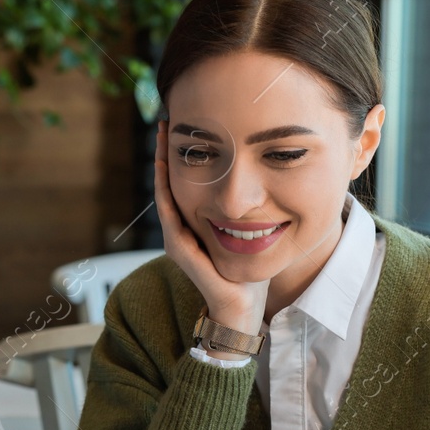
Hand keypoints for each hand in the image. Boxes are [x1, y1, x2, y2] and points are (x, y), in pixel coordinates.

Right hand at [153, 120, 270, 341]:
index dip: (183, 155)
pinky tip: (166, 166)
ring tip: (163, 136)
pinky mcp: (182, 250)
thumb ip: (252, 211)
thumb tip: (267, 184)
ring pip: (166, 193)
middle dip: (167, 151)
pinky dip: (166, 188)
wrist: (244, 310)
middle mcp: (181, 231)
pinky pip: (170, 213)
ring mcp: (178, 240)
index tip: (185, 126)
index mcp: (195, 225)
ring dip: (162, 164)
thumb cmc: (250, 274)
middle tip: (167, 120)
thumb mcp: (251, 233)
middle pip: (170, 183)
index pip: (184, 183)